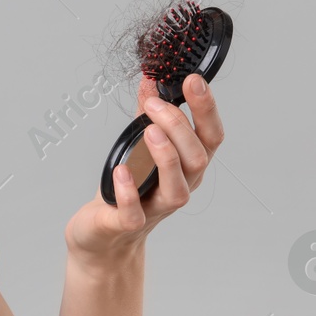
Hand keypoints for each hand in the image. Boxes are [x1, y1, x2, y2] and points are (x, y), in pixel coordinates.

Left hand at [64, 72, 225, 261]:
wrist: (103, 235)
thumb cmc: (128, 186)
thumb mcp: (138, 145)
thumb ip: (147, 115)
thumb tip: (151, 81)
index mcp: (187, 164)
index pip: (211, 136)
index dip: (206, 108)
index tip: (193, 80)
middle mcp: (180, 186)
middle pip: (197, 159)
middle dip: (179, 127)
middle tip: (155, 105)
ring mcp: (156, 208)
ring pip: (177, 189)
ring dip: (166, 157)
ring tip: (149, 131)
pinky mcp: (128, 224)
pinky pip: (135, 213)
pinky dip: (129, 192)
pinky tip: (122, 170)